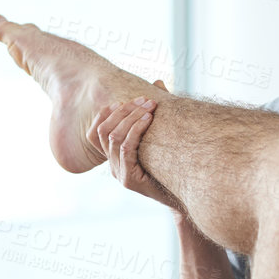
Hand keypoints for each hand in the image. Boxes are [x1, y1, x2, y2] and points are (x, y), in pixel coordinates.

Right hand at [89, 84, 180, 210]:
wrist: (184, 197)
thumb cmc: (174, 165)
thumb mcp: (161, 135)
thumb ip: (156, 110)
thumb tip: (157, 82)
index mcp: (114, 157)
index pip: (94, 132)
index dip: (104, 114)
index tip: (122, 100)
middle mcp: (112, 165)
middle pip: (103, 131)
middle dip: (123, 111)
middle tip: (144, 99)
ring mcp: (119, 173)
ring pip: (114, 138)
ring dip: (131, 117)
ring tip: (149, 107)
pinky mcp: (129, 180)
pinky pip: (126, 149)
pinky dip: (136, 131)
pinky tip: (149, 120)